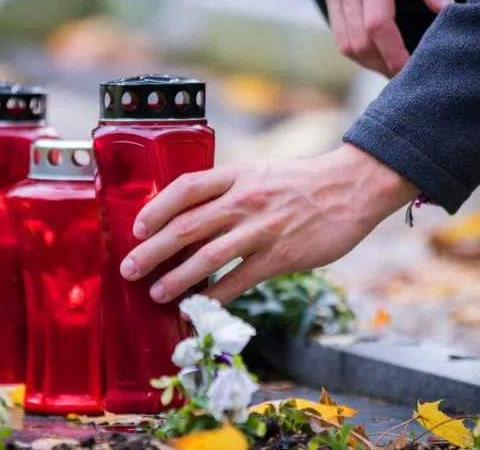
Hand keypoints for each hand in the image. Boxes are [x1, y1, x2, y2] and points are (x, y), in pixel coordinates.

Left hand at [120, 144, 417, 304]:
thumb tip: (190, 212)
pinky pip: (239, 280)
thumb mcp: (259, 172)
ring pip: (208, 258)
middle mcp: (244, 200)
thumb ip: (227, 189)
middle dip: (152, 251)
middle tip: (129, 270)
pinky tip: (199, 306)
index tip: (137, 228)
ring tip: (156, 294)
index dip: (155, 209)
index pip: (185, 189)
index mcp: (236, 175)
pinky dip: (215, 295)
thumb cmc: (300, 181)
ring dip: (177, 279)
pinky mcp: (280, 256)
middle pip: (187, 227)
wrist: (350, 188)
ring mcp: (261, 229)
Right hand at [323, 0, 452, 76]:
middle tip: (408, 77)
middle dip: (382, 66)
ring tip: (394, 67)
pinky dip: (358, 49)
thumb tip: (446, 11)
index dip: (394, 54)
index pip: (376, 25)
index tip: (411, 70)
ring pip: (344, 44)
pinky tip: (378, 50)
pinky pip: (339, 33)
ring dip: (369, 62)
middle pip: (357, 43)